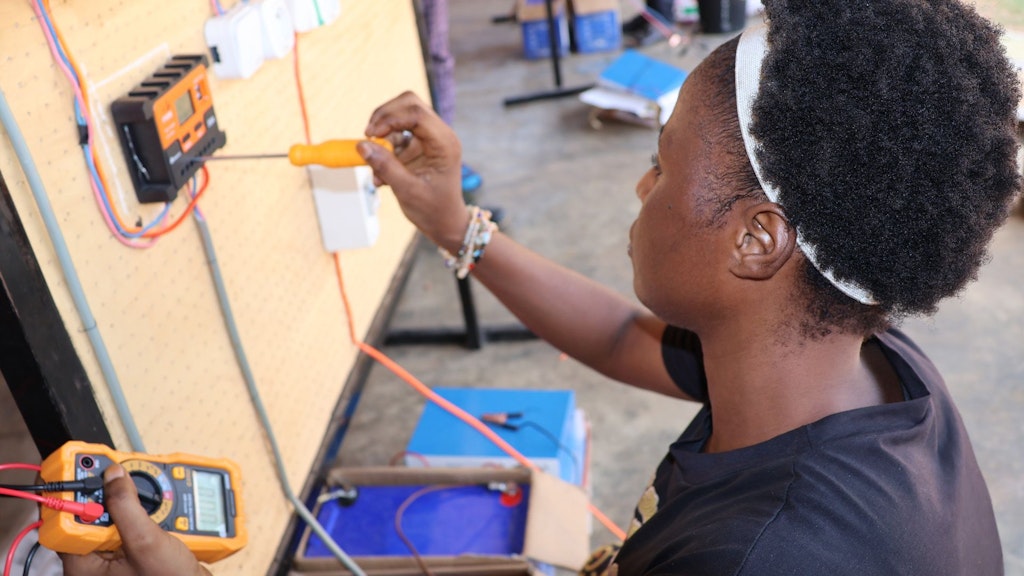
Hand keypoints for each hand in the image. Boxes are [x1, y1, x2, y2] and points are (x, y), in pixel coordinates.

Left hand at [61, 464, 210, 575]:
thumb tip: (113, 475)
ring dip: (132, 501)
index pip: (66, 521)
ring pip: (113, 514)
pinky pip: (129, 521)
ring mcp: (112, 554)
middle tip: (124, 475)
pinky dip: (143, 510)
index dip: (76, 494)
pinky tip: (159, 509)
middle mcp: (93, 560)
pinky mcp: (130, 548)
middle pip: (92, 513)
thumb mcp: (146, 541)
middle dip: (112, 494)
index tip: (88, 470)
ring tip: (150, 496)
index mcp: (83, 565)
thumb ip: (127, 506)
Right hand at [360, 91, 468, 251]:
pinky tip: (381, 173)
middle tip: (368, 136)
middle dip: (384, 116)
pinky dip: (384, 147)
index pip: (417, 114)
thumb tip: (362, 146)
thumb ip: (385, 167)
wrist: (444, 223)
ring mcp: (429, 138)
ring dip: (382, 134)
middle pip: (409, 104)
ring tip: (376, 163)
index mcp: (444, 144)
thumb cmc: (433, 210)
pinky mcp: (418, 145)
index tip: (370, 134)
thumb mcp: (407, 191)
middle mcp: (439, 135)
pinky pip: (396, 133)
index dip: (390, 118)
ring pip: (401, 114)